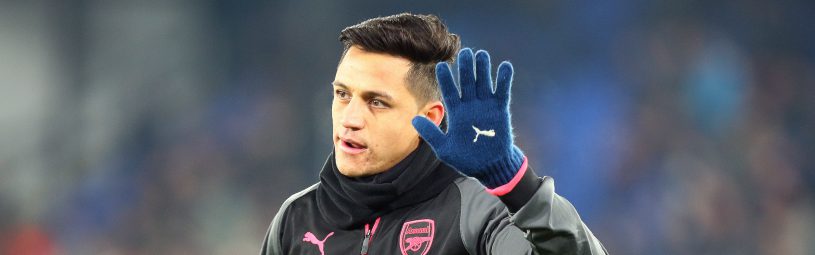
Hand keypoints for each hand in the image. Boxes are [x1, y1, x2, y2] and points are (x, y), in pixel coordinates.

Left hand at [412, 48, 524, 187]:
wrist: (489, 167)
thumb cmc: (466, 159)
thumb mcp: (445, 148)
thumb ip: (431, 134)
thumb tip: (413, 120)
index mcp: (456, 112)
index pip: (449, 91)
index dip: (446, 79)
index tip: (441, 66)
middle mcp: (470, 105)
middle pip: (467, 82)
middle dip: (465, 68)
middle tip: (465, 52)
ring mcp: (485, 106)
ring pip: (483, 83)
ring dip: (483, 69)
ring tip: (481, 54)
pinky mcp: (500, 110)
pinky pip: (502, 92)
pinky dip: (504, 79)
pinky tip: (504, 66)